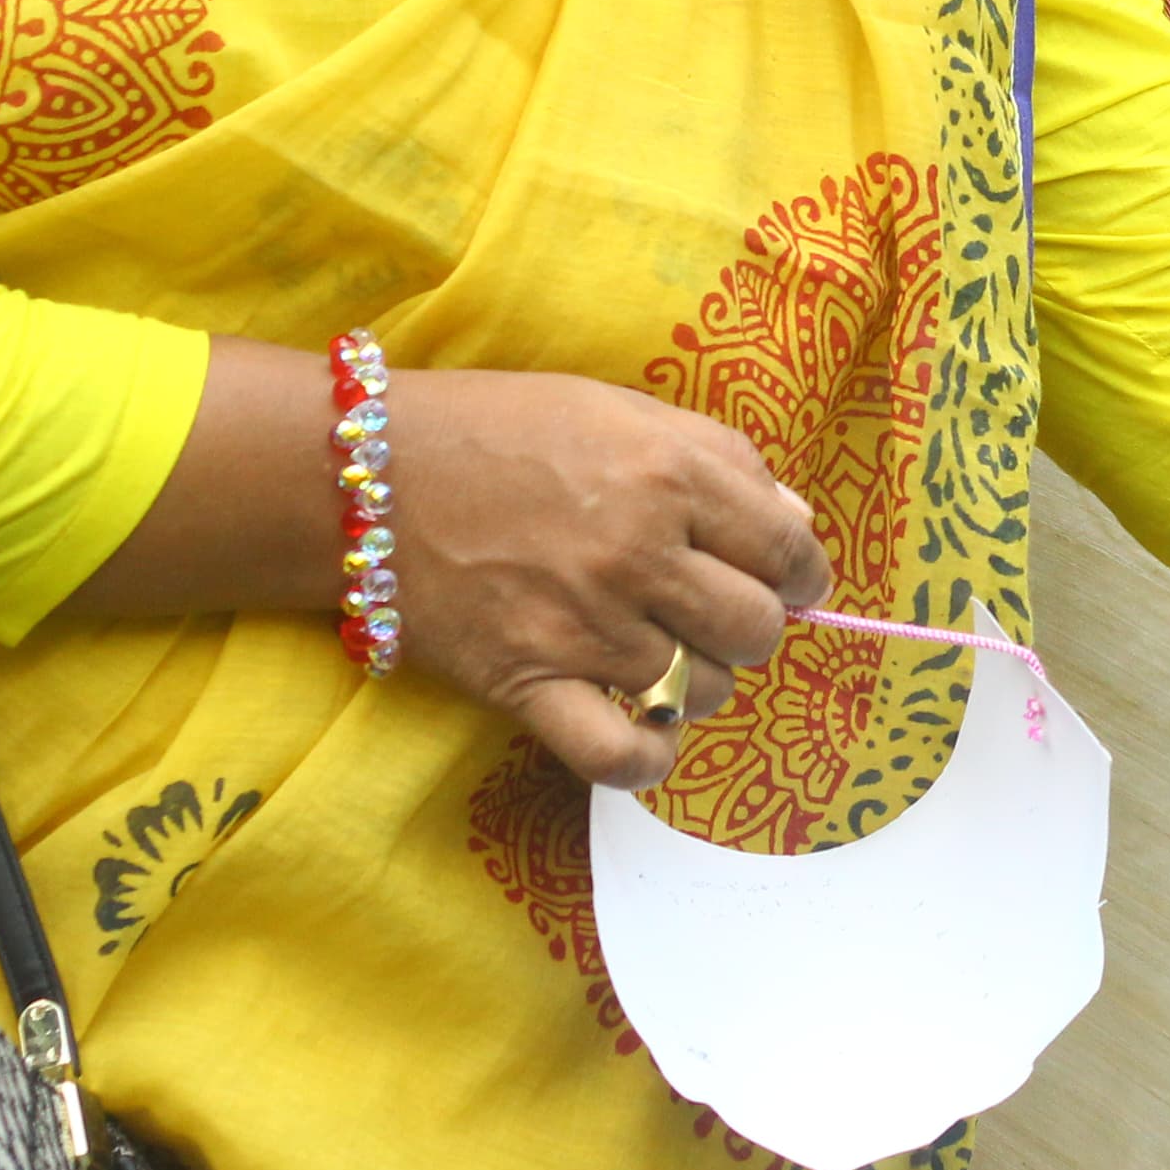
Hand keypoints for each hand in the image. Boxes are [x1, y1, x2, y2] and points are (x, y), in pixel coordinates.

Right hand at [384, 370, 831, 789]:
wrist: (367, 471)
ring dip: (699, 680)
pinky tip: (648, 734)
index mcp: (671, 474)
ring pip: (702, 690)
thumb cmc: (501, 428)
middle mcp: (638, 553)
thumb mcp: (623, 410)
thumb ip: (721, 460)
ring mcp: (583, 625)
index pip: (788, 549)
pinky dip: (647, 759)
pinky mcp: (526, 682)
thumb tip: (796, 521)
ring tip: (664, 650)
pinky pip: (617, 754)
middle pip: (757, 628)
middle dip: (754, 625)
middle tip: (718, 613)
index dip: (803, 572)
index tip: (790, 580)